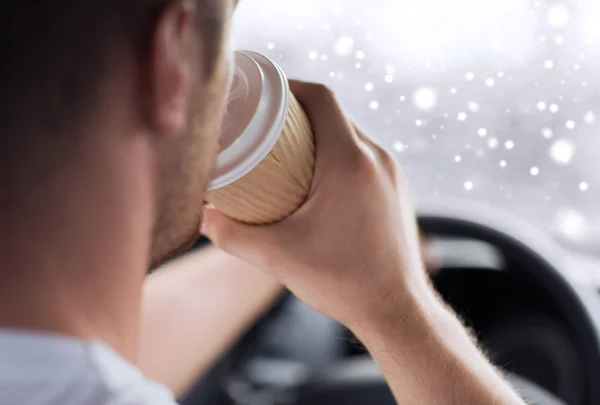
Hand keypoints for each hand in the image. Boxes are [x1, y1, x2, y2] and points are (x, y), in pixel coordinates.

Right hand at [202, 81, 427, 326]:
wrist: (397, 310)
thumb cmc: (343, 281)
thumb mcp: (277, 256)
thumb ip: (231, 234)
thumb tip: (202, 217)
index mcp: (350, 161)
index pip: (321, 97)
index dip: (290, 87)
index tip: (264, 94)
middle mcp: (378, 159)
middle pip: (335, 114)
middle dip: (299, 113)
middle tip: (267, 127)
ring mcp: (392, 175)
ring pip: (352, 135)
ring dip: (321, 136)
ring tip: (289, 154)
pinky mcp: (397, 192)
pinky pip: (365, 158)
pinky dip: (340, 156)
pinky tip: (319, 180)